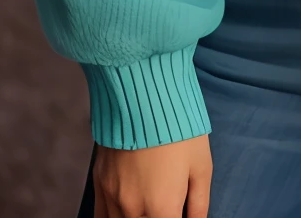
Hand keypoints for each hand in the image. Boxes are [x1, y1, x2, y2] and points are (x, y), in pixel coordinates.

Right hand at [93, 134, 211, 217]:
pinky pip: (100, 215)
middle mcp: (133, 209)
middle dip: (156, 217)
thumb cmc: (179, 128)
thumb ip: (199, 204)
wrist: (143, 94)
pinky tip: (123, 213)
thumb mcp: (201, 166)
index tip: (177, 212)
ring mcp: (113, 197)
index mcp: (162, 209)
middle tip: (163, 207)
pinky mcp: (99, 182)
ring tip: (147, 208)